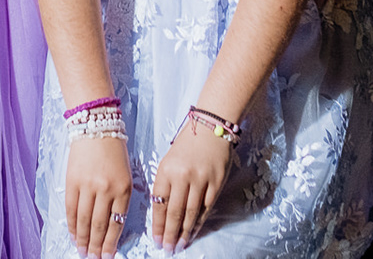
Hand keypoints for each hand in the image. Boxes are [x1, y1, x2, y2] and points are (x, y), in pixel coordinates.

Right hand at [65, 135, 132, 258]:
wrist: (95, 125)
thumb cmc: (114, 149)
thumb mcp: (126, 173)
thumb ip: (120, 198)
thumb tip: (111, 225)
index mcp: (123, 188)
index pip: (116, 223)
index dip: (111, 243)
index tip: (107, 256)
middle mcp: (106, 189)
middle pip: (99, 225)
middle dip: (96, 246)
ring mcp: (87, 186)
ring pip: (83, 220)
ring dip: (82, 239)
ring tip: (82, 252)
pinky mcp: (72, 181)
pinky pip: (70, 209)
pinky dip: (71, 225)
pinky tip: (72, 235)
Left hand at [150, 118, 229, 250]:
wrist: (211, 126)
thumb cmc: (187, 144)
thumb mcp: (169, 161)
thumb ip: (166, 184)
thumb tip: (162, 212)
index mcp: (166, 169)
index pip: (159, 203)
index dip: (157, 224)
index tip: (155, 239)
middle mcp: (182, 176)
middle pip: (174, 212)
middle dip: (169, 233)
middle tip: (167, 248)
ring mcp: (201, 179)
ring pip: (191, 213)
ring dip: (184, 232)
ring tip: (179, 244)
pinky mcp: (216, 182)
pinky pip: (206, 207)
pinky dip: (199, 222)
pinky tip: (194, 231)